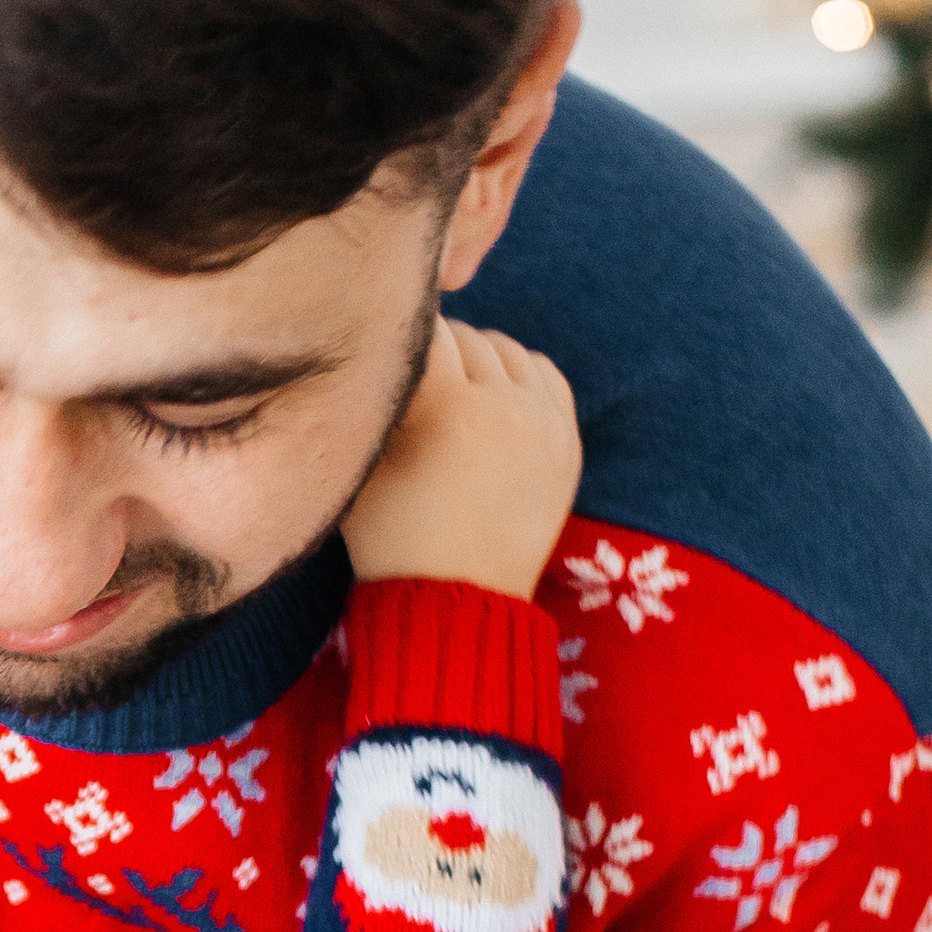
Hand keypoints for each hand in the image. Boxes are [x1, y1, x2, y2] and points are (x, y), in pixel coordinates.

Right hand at [342, 319, 581, 598]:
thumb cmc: (392, 537)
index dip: (397, 335)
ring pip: (508, 349)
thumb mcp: (364, 465)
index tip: (385, 350)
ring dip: (477, 359)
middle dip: (437, 349)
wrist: (457, 602)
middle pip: (468, 336)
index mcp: (448, 408)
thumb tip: (380, 345)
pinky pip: (544, 374)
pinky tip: (492, 397)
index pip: (424, 330)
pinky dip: (517, 375)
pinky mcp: (568, 441)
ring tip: (452, 389)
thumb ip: (375, 399)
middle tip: (413, 378)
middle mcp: (504, 406)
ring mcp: (545, 422)